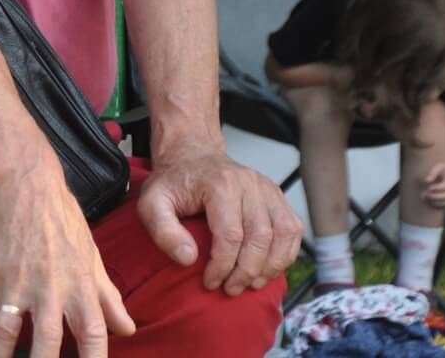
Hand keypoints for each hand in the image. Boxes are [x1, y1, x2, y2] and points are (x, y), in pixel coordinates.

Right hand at [0, 161, 134, 357]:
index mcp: (80, 288)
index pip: (93, 337)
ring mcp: (15, 282)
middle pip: (47, 344)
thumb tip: (127, 329)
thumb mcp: (92, 257)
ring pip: (5, 332)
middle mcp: (49, 290)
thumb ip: (108, 297)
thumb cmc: (63, 220)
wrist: (25, 184)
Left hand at [137, 145, 301, 295]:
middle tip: (231, 289)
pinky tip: (267, 268)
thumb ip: (162, 230)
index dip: (222, 266)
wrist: (192, 155)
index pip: (230, 235)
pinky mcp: (278, 196)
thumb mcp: (152, 202)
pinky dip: (286, 253)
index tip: (210, 282)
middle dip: (247, 271)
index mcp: (220, 184)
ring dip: (271, 266)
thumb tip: (188, 259)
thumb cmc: (174, 182)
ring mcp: (268, 189)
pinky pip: (293, 229)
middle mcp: (250, 184)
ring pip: (284, 234)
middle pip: (261, 237)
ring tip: (251, 283)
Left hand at [422, 160, 444, 209]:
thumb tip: (426, 181)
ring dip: (435, 201)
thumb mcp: (440, 166)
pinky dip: (437, 205)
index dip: (438, 188)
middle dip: (435, 196)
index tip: (429, 187)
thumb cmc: (444, 169)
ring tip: (424, 197)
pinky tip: (428, 201)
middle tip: (425, 193)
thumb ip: (433, 172)